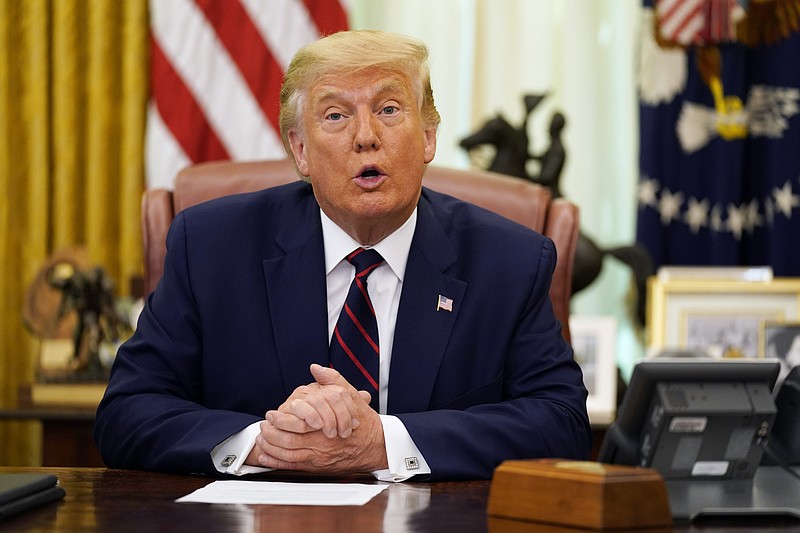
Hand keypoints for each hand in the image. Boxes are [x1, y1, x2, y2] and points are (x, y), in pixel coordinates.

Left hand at [247, 364, 386, 472]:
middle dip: (271, 435)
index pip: (298, 424)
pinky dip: (278, 462)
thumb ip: (333, 380)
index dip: (280, 420)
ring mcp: (320, 458)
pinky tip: (267, 457)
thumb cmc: (364, 422)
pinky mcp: (319, 468)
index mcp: (328, 426)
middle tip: (262, 427)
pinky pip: (294, 466)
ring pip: (289, 455)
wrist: (377, 446)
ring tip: (261, 439)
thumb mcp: (351, 396)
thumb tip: (316, 368)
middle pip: (289, 441)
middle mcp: (323, 445)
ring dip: (272, 448)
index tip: (270, 414)